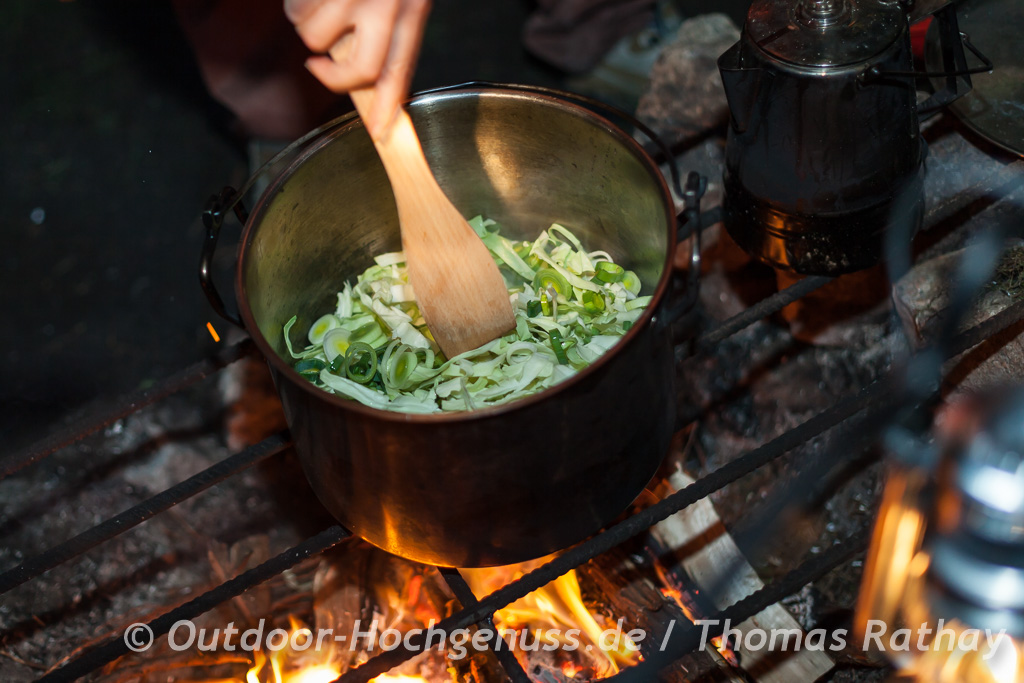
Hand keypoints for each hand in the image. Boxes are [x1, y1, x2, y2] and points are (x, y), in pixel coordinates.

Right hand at [285, 0, 431, 138]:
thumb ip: (388, 27)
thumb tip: (365, 69)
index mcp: (412, 8)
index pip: (399, 72)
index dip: (386, 108)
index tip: (378, 132)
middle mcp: (386, 4)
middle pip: (359, 69)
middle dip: (332, 76)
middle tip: (319, 67)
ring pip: (315, 39)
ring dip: (308, 24)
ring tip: (320, 4)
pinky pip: (296, 11)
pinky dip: (298, 4)